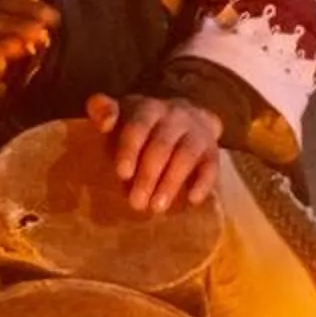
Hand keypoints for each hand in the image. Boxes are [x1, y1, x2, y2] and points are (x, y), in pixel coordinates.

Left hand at [87, 93, 223, 212]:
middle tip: (136, 203)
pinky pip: (211, 166)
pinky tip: (192, 200)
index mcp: (148, 109)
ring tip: (157, 207)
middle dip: (148, 175)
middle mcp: (175, 117)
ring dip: (171, 182)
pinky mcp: (212, 151)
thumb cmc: (143, 126)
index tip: (123, 174)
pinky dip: (203, 183)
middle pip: (162, 145)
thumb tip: (104, 121)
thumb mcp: (121, 115)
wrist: (187, 120)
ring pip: (186, 155)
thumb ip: (102, 111)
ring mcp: (196, 133)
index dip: (130, 149)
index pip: (138, 125)